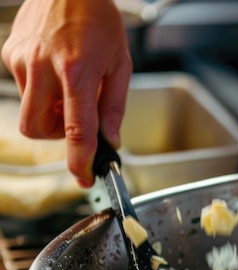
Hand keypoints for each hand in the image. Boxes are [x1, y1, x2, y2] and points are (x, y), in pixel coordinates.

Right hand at [1, 0, 131, 187]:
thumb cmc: (99, 19)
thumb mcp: (121, 64)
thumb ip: (113, 106)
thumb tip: (110, 139)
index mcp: (77, 72)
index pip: (76, 129)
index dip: (79, 160)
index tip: (85, 177)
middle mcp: (43, 67)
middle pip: (37, 130)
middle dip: (56, 136)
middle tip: (75, 121)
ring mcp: (22, 60)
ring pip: (28, 111)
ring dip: (49, 113)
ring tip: (68, 88)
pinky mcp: (10, 53)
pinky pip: (22, 88)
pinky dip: (40, 91)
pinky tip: (55, 69)